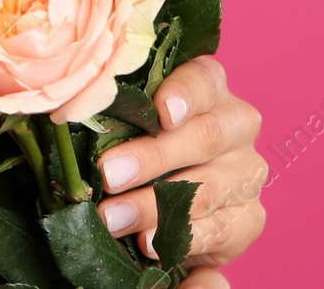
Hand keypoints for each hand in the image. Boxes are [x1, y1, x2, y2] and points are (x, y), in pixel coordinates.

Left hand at [92, 56, 266, 275]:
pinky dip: (180, 238)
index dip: (184, 94)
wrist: (172, 207)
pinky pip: (220, 230)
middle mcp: (236, 125)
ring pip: (207, 188)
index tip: (161, 113)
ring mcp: (247, 172)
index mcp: (209, 89)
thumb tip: (73, 112)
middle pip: (205, 136)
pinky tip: (148, 242)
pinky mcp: (250, 218)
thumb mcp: (128, 124)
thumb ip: (116, 115)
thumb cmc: (142, 148)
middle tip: (108, 174)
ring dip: (153, 205)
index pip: (203, 80)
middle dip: (152, 157)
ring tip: (112, 217)